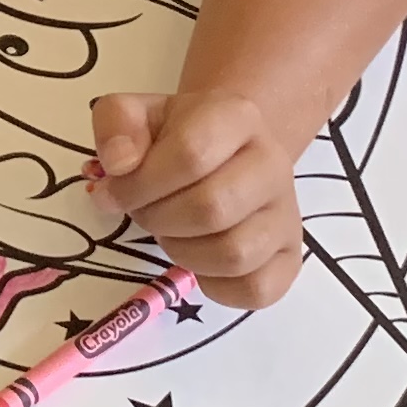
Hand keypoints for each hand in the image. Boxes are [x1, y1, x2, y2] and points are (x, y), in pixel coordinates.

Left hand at [90, 89, 306, 305]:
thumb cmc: (175, 137)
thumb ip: (117, 125)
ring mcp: (287, 213)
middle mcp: (273, 163)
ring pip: (234, 254)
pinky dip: (216, 287)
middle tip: (144, 212)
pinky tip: (198, 261)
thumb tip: (119, 164)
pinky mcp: (291, 257)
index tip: (116, 193)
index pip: (190, 154)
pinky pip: (256, 290)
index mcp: (236, 117)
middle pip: (212, 208)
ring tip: (171, 232)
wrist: (226, 152)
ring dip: (183, 253)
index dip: (140, 183)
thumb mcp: (137, 116)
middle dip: (158, 219)